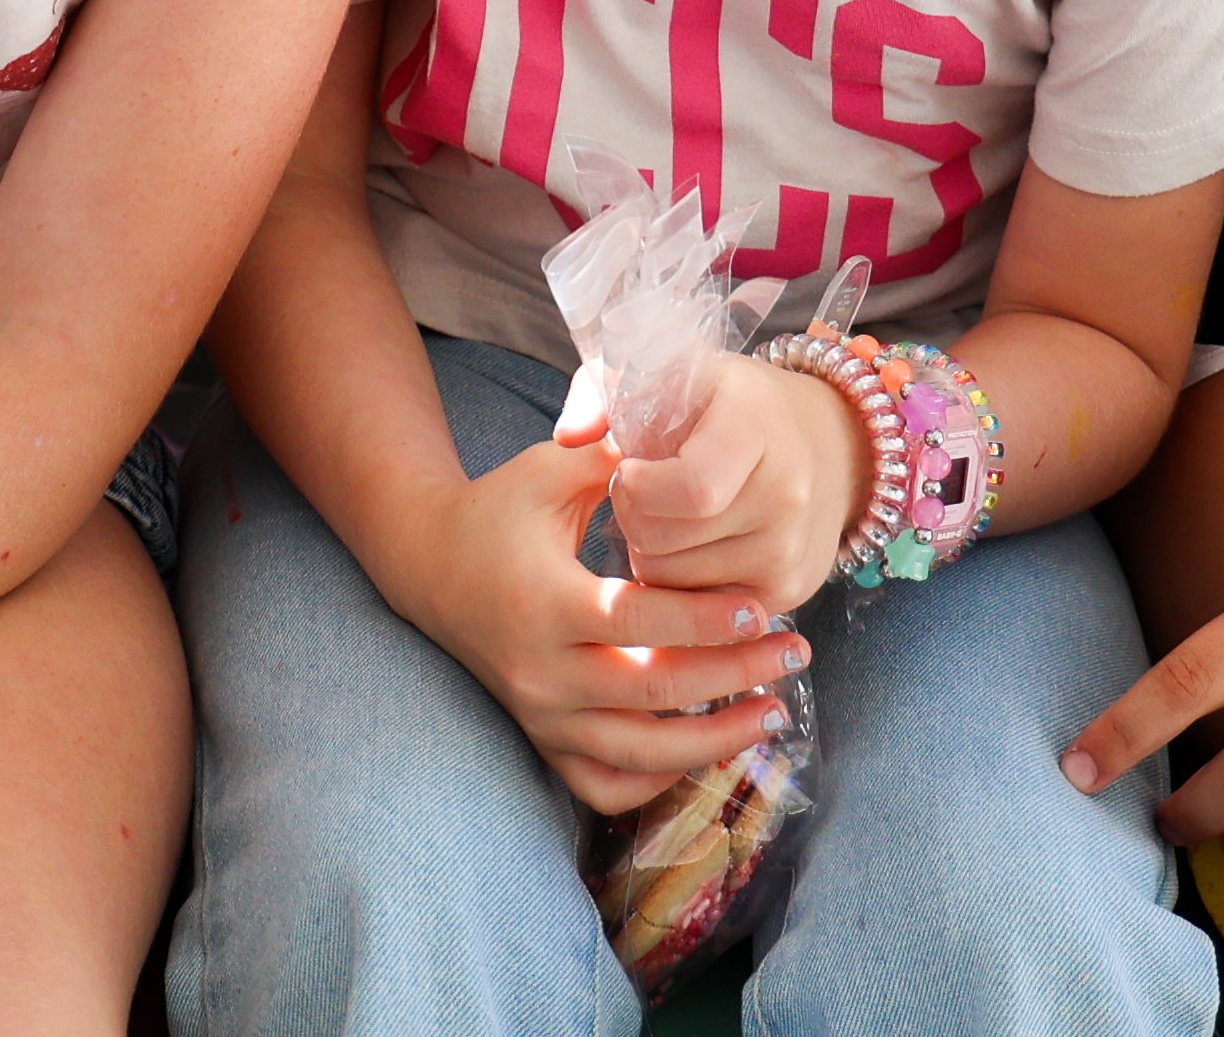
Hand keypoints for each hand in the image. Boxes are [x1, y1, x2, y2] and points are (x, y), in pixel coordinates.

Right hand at [372, 432, 806, 815]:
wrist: (429, 566)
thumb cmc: (499, 509)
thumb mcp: (549, 471)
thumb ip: (616, 457)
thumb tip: (687, 436)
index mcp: (545, 601)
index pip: (637, 621)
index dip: (704, 618)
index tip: (761, 608)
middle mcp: (541, 671)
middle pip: (651, 693)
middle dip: (733, 677)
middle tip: (794, 651)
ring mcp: (541, 715)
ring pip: (637, 756)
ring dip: (714, 742)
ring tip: (775, 713)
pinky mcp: (542, 738)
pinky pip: (604, 786)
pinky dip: (657, 782)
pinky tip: (705, 752)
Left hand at [605, 356, 868, 610]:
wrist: (829, 444)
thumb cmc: (730, 405)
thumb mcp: (672, 373)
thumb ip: (603, 392)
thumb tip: (568, 437)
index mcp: (756, 428)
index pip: (690, 489)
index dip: (639, 487)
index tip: (630, 469)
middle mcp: (785, 496)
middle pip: (665, 541)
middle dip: (634, 519)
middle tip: (645, 494)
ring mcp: (790, 552)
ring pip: (672, 585)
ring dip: (653, 554)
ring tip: (672, 518)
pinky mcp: (788, 594)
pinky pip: (700, 613)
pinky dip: (682, 586)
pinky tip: (694, 547)